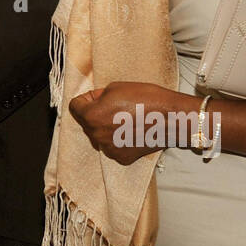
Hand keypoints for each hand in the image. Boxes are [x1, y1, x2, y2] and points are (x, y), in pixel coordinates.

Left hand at [68, 80, 189, 165]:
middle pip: (86, 122)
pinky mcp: (121, 157)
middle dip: (96, 113)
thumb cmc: (145, 99)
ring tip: (125, 119)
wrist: (170, 118)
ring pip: (98, 135)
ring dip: (106, 127)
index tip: (98, 97)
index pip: (74, 106)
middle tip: (115, 106)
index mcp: (92, 116)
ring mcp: (109, 149)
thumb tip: (93, 102)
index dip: (86, 98)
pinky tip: (131, 131)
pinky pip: (111, 146)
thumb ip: (98, 96)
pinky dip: (117, 139)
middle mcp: (96, 136)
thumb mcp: (115, 87)